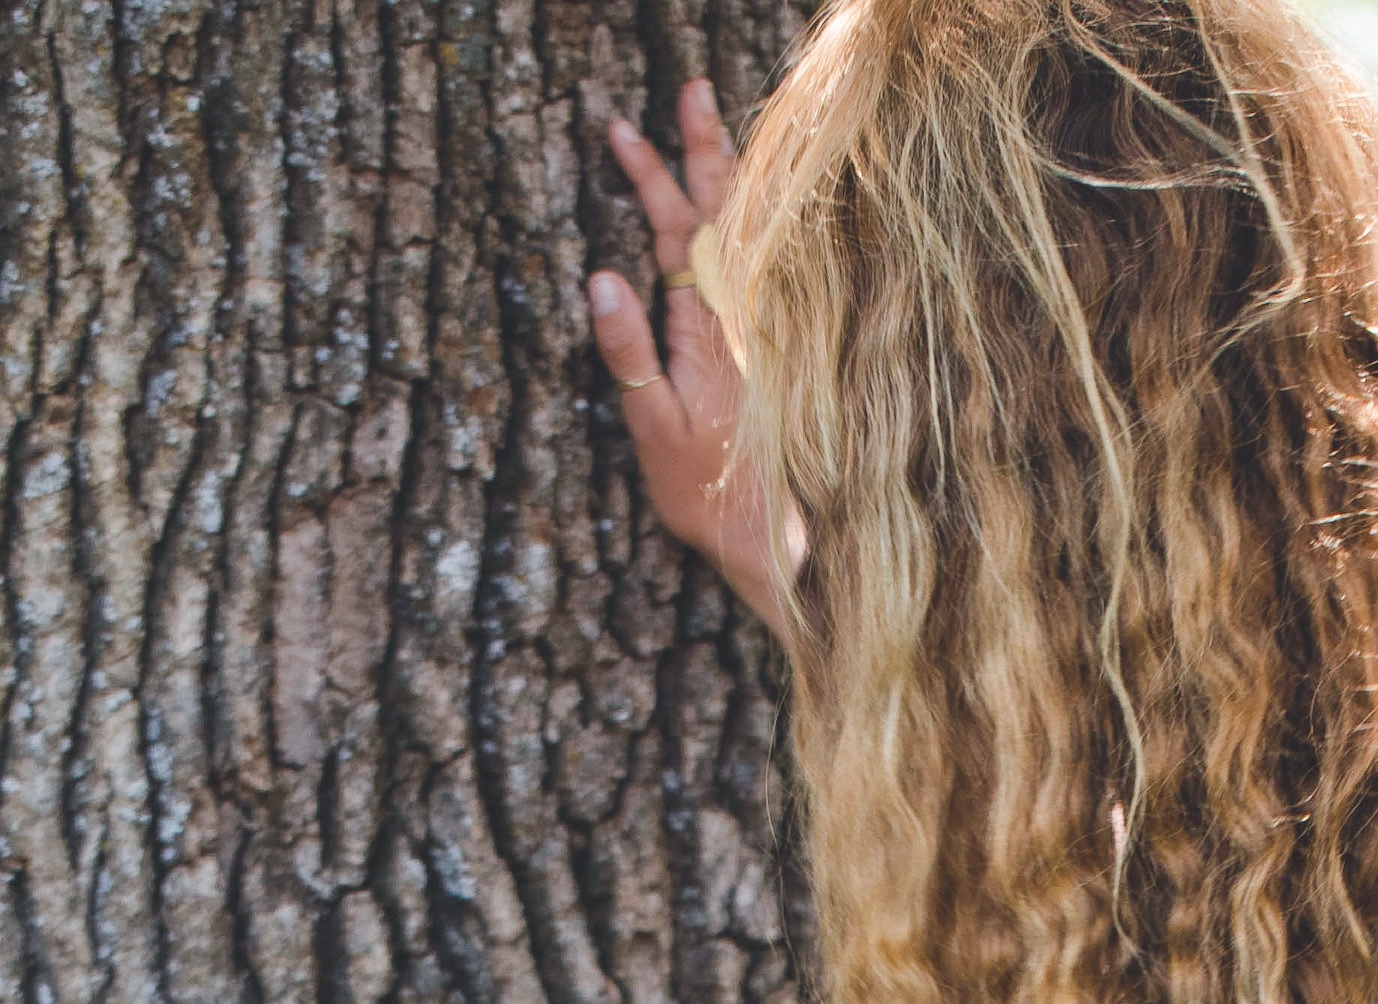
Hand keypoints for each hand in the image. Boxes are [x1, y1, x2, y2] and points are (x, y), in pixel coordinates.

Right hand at [585, 79, 790, 632]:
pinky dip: (755, 226)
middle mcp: (741, 317)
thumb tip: (601, 277)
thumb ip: (628, 352)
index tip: (622, 129)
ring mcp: (761, 328)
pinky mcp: (774, 348)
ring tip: (717, 128)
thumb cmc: (707, 494)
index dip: (652, 176)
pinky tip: (751, 207)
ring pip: (748, 234)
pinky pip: (765, 267)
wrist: (775, 539)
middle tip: (692, 90)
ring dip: (731, 177)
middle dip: (703, 150)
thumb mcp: (653, 427)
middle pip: (722, 214)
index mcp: (706, 327)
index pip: (677, 229)